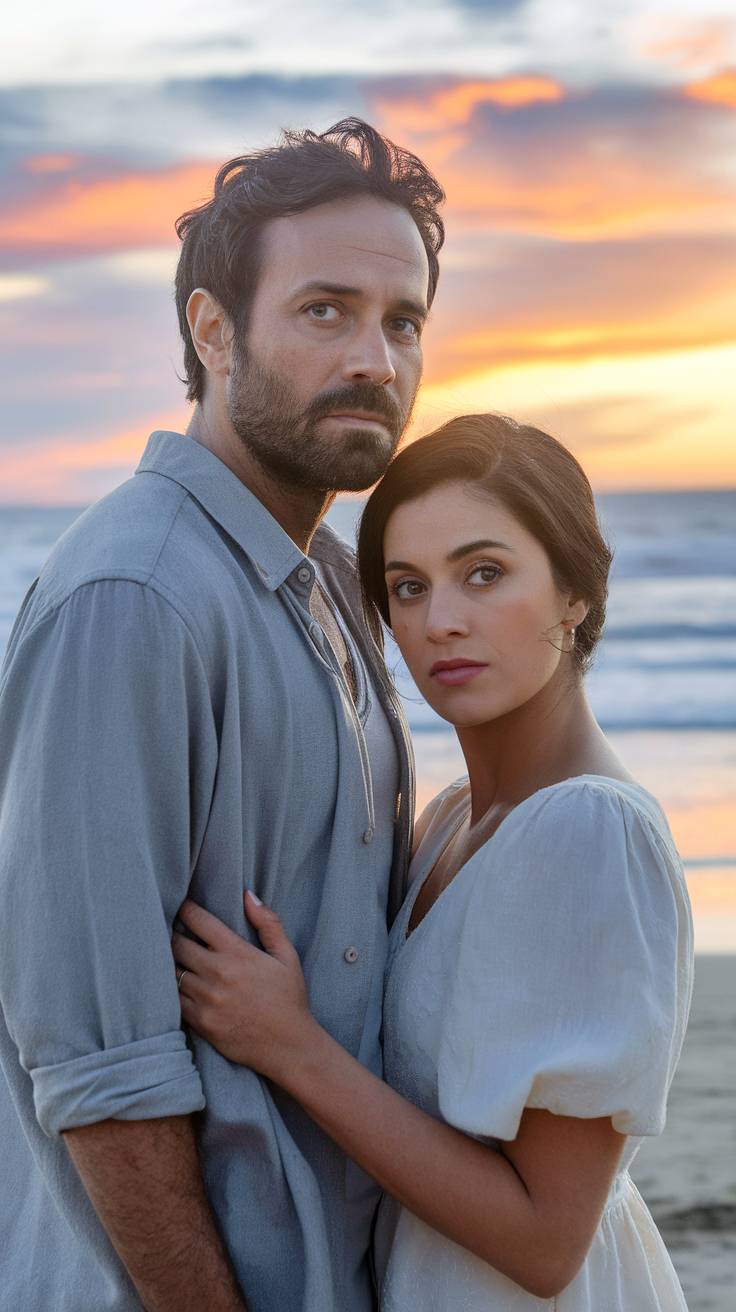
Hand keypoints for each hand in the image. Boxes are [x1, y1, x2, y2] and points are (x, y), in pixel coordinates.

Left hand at [172, 892, 316, 1080]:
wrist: (288, 1045)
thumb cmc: (289, 998)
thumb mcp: (287, 956)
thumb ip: (268, 923)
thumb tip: (247, 894)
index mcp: (237, 953)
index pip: (199, 921)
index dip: (186, 910)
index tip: (183, 907)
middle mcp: (217, 973)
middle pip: (177, 944)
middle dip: (174, 934)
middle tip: (173, 931)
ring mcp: (206, 999)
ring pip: (171, 971)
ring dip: (170, 962)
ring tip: (171, 956)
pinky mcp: (199, 1022)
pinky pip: (173, 998)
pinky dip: (171, 988)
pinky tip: (177, 983)